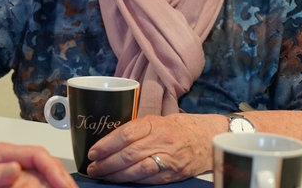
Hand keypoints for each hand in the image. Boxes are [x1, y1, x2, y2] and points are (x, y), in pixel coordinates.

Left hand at [0, 142, 77, 187]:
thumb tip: (15, 168)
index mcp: (4, 152)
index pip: (38, 155)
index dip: (55, 170)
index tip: (64, 186)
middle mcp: (14, 157)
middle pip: (47, 166)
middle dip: (62, 180)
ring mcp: (17, 169)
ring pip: (45, 175)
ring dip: (57, 183)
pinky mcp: (17, 180)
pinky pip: (37, 183)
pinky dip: (46, 186)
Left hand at [85, 114, 223, 183]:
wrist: (209, 137)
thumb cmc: (180, 127)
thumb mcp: (158, 120)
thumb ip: (137, 129)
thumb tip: (110, 140)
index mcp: (155, 124)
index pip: (126, 134)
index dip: (106, 144)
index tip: (93, 152)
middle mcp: (161, 140)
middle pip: (128, 154)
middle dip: (106, 163)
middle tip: (92, 168)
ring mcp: (168, 159)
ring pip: (136, 169)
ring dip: (116, 175)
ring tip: (102, 175)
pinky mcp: (173, 174)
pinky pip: (149, 179)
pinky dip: (132, 181)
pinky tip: (121, 180)